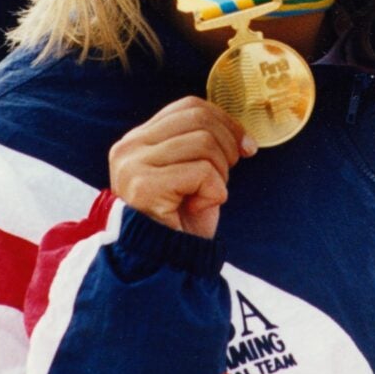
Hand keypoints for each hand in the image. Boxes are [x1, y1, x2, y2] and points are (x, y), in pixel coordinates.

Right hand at [109, 96, 256, 238]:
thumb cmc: (181, 221)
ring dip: (219, 173)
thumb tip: (242, 133)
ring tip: (204, 196)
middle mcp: (128, 148)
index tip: (246, 145)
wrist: (163, 267)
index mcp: (138, 139)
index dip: (225, 121)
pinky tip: (198, 208)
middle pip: (199, 120)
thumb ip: (202, 143)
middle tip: (225, 176)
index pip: (189, 106)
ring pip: (203, 144)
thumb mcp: (192, 171)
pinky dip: (214, 192)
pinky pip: (202, 172)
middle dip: (227, 145)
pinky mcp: (144, 187)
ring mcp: (132, 166)